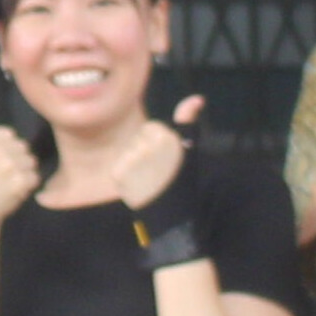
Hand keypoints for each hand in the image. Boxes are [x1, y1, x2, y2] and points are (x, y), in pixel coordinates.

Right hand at [0, 104, 37, 224]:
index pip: (8, 134)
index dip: (4, 148)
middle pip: (21, 146)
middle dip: (15, 159)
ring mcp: (8, 167)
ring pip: (30, 161)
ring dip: (23, 172)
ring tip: (6, 183)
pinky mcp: (20, 182)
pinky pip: (34, 176)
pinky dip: (27, 185)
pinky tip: (12, 191)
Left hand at [111, 95, 203, 211]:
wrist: (174, 217)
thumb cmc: (182, 181)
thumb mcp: (188, 149)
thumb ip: (187, 121)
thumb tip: (197, 97)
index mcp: (167, 138)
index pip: (151, 128)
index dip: (158, 145)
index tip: (168, 161)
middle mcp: (150, 147)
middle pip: (137, 139)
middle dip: (145, 155)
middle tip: (159, 173)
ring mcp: (134, 161)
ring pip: (128, 153)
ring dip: (135, 167)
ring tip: (150, 181)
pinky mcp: (120, 174)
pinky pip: (118, 168)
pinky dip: (126, 179)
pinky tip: (139, 188)